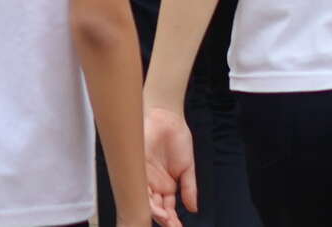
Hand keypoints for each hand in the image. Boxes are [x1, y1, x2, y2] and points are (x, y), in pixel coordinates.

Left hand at [143, 103, 195, 226]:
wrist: (167, 116)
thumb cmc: (176, 138)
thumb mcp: (188, 167)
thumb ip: (190, 188)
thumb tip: (194, 209)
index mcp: (165, 185)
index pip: (167, 207)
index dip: (172, 219)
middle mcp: (153, 183)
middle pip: (156, 207)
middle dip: (163, 218)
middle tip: (171, 225)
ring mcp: (144, 175)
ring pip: (146, 199)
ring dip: (155, 212)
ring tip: (165, 219)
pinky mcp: (137, 165)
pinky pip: (138, 185)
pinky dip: (145, 197)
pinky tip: (154, 206)